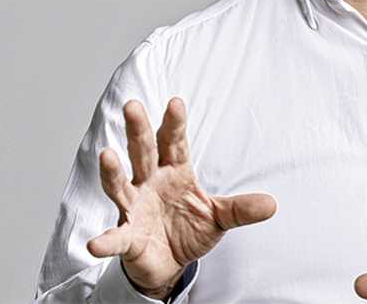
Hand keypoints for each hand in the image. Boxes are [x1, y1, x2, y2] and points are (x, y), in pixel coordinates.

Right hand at [87, 98, 276, 297]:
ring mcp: (134, 207)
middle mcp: (149, 183)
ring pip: (120, 185)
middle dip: (138, 130)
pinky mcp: (127, 236)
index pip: (174, 143)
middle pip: (143, 152)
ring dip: (112, 171)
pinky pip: (115, 237)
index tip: (176, 102)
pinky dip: (105, 241)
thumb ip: (240, 209)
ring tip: (107, 155)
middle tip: (133, 106)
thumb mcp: (219, 217)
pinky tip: (95, 244)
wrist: (169, 263)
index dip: (174, 123)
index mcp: (174, 172)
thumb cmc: (188, 230)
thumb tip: (271, 205)